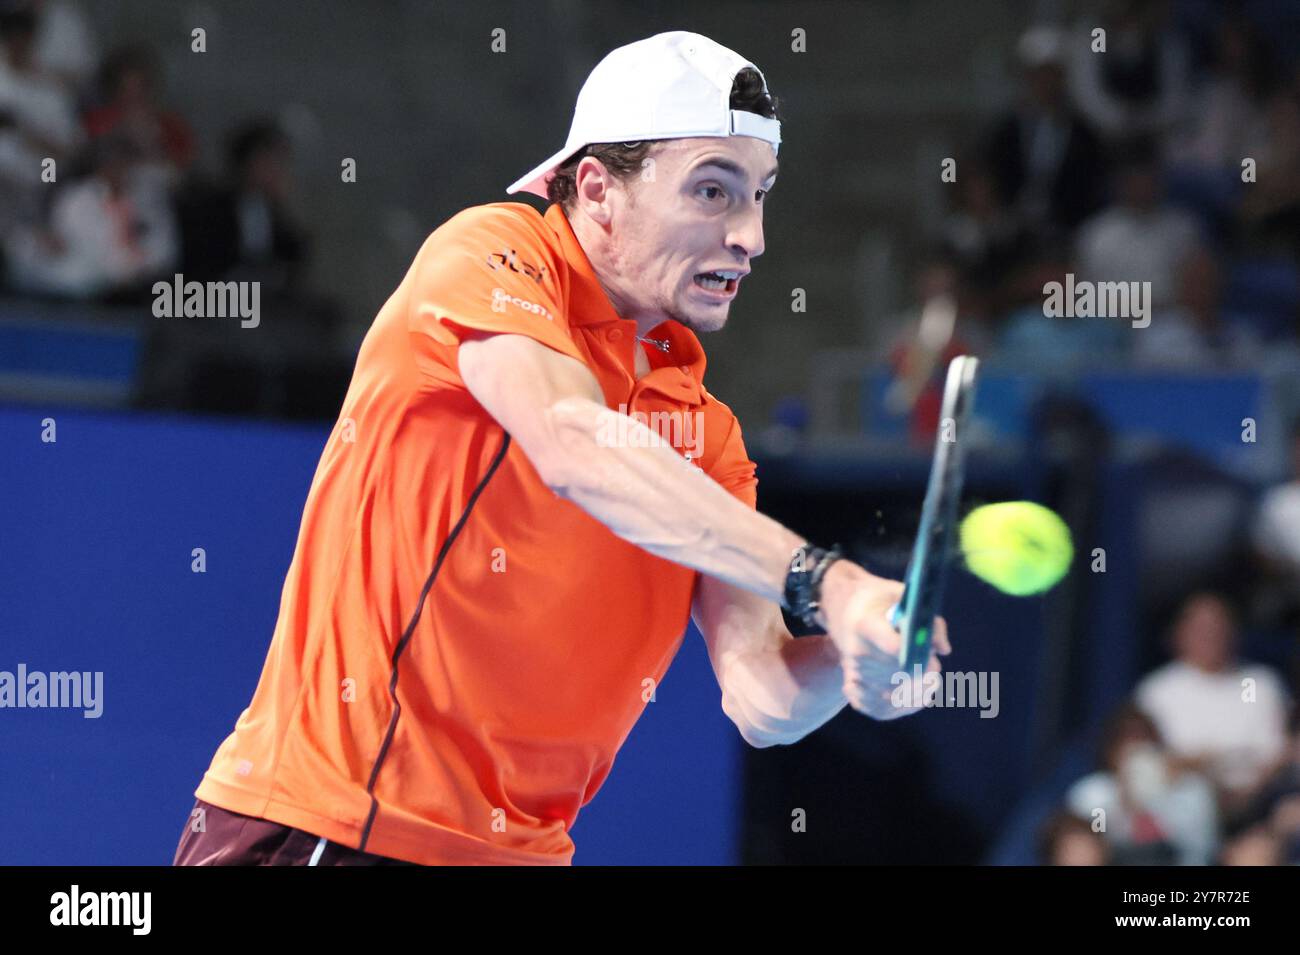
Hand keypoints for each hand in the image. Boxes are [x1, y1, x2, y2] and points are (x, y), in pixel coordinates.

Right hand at [816, 560, 949, 719]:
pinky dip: (905, 705)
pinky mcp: (855, 693)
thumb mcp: (903, 595)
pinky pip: (884, 711)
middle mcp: (857, 654)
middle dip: (925, 672)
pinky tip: (911, 691)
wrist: (842, 611)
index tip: (931, 653)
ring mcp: (855, 675)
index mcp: (865, 625)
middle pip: (901, 676)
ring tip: (923, 673)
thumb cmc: (878, 601)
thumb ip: (929, 620)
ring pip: (897, 698)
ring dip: (919, 689)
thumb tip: (943, 650)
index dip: (919, 655)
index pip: (895, 648)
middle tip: (930, 661)